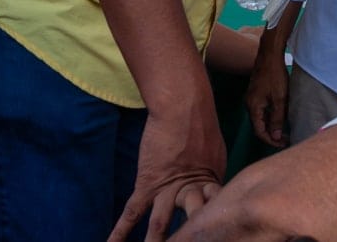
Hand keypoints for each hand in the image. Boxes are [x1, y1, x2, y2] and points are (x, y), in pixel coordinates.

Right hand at [108, 91, 227, 241]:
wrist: (182, 107)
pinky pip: (131, 213)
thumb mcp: (216, 152)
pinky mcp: (147, 184)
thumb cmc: (200, 124)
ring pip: (160, 226)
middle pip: (193, 223)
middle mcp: (192, 192)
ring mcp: (168, 190)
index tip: (215, 236)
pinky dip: (120, 232)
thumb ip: (212, 174)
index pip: (215, 212)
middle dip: (191, 237)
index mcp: (212, 185)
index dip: (214, 225)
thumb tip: (213, 187)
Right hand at [245, 40, 290, 146]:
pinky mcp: (256, 92)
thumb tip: (275, 136)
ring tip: (286, 129)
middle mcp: (249, 104)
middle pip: (260, 126)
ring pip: (261, 117)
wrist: (270, 55)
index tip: (284, 143)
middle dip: (273, 134)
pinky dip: (271, 115)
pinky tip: (281, 115)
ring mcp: (252, 98)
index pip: (260, 132)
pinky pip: (262, 109)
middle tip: (287, 138)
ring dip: (272, 125)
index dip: (271, 140)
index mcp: (253, 107)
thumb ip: (277, 118)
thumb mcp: (280, 99)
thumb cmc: (275, 75)